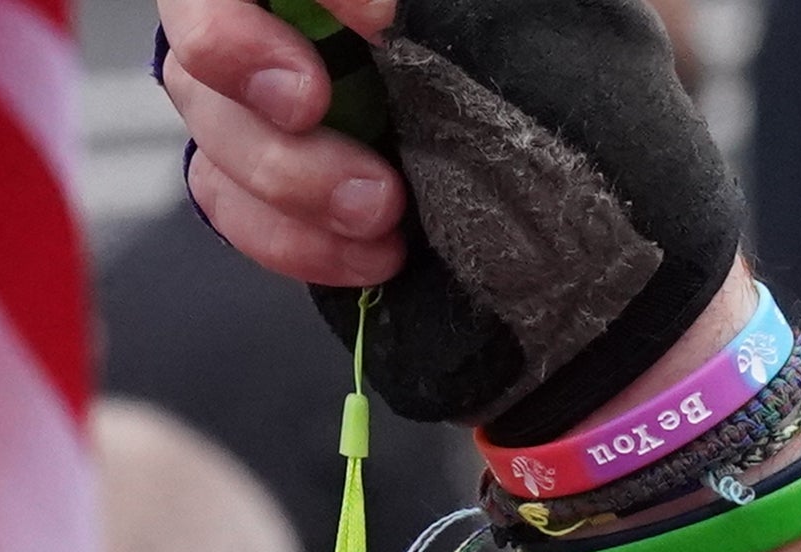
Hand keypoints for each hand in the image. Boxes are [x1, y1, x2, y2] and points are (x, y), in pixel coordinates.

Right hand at [163, 0, 743, 434]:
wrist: (601, 275)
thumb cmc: (596, 130)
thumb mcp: (562, 30)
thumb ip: (471, 5)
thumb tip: (395, 0)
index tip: (377, 14)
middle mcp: (309, 24)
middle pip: (199, 10)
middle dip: (235, 52)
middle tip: (310, 101)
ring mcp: (278, 104)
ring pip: (204, 107)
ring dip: (286, 167)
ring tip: (389, 210)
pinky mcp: (273, 191)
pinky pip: (224, 198)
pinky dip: (288, 235)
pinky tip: (376, 255)